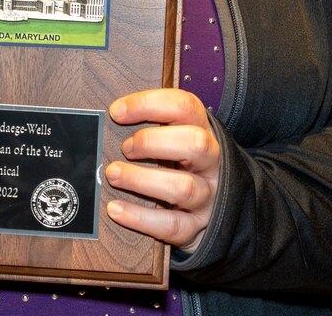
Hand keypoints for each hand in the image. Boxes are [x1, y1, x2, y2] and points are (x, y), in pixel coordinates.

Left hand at [105, 89, 219, 252]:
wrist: (219, 203)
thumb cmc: (183, 159)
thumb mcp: (177, 135)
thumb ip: (153, 124)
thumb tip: (112, 116)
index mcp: (203, 130)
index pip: (183, 107)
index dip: (148, 104)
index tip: (116, 111)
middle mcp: (211, 161)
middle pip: (194, 143)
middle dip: (151, 142)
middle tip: (124, 148)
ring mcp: (208, 195)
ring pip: (183, 188)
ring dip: (141, 180)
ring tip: (113, 175)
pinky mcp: (198, 226)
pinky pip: (172, 225)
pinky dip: (141, 218)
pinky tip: (116, 209)